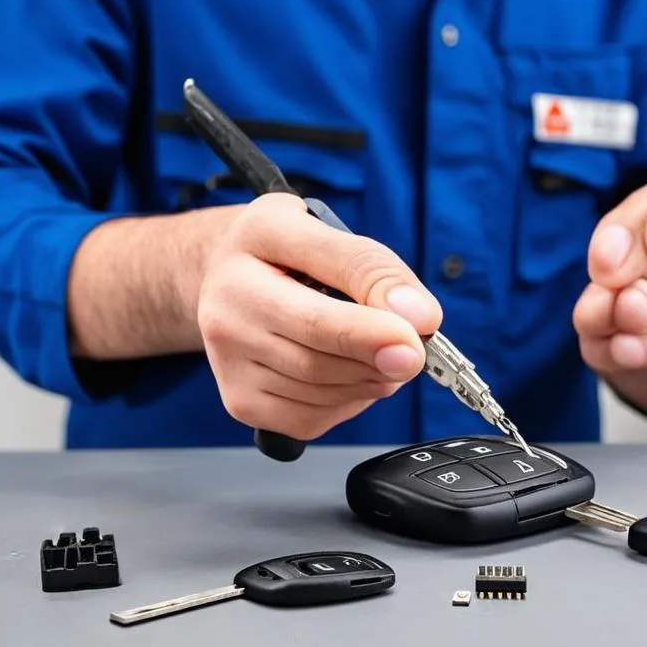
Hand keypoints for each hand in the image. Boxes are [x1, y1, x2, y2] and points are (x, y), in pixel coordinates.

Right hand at [198, 193, 441, 439]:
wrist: (229, 274)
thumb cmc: (282, 252)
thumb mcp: (324, 228)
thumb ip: (372, 267)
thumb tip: (420, 317)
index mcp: (248, 258)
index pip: (316, 312)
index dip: (374, 331)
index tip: (418, 335)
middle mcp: (225, 315)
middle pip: (319, 361)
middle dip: (380, 360)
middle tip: (416, 353)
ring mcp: (229, 365)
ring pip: (322, 394)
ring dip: (370, 380)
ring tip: (379, 352)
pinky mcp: (241, 403)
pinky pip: (312, 418)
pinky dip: (348, 402)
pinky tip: (349, 373)